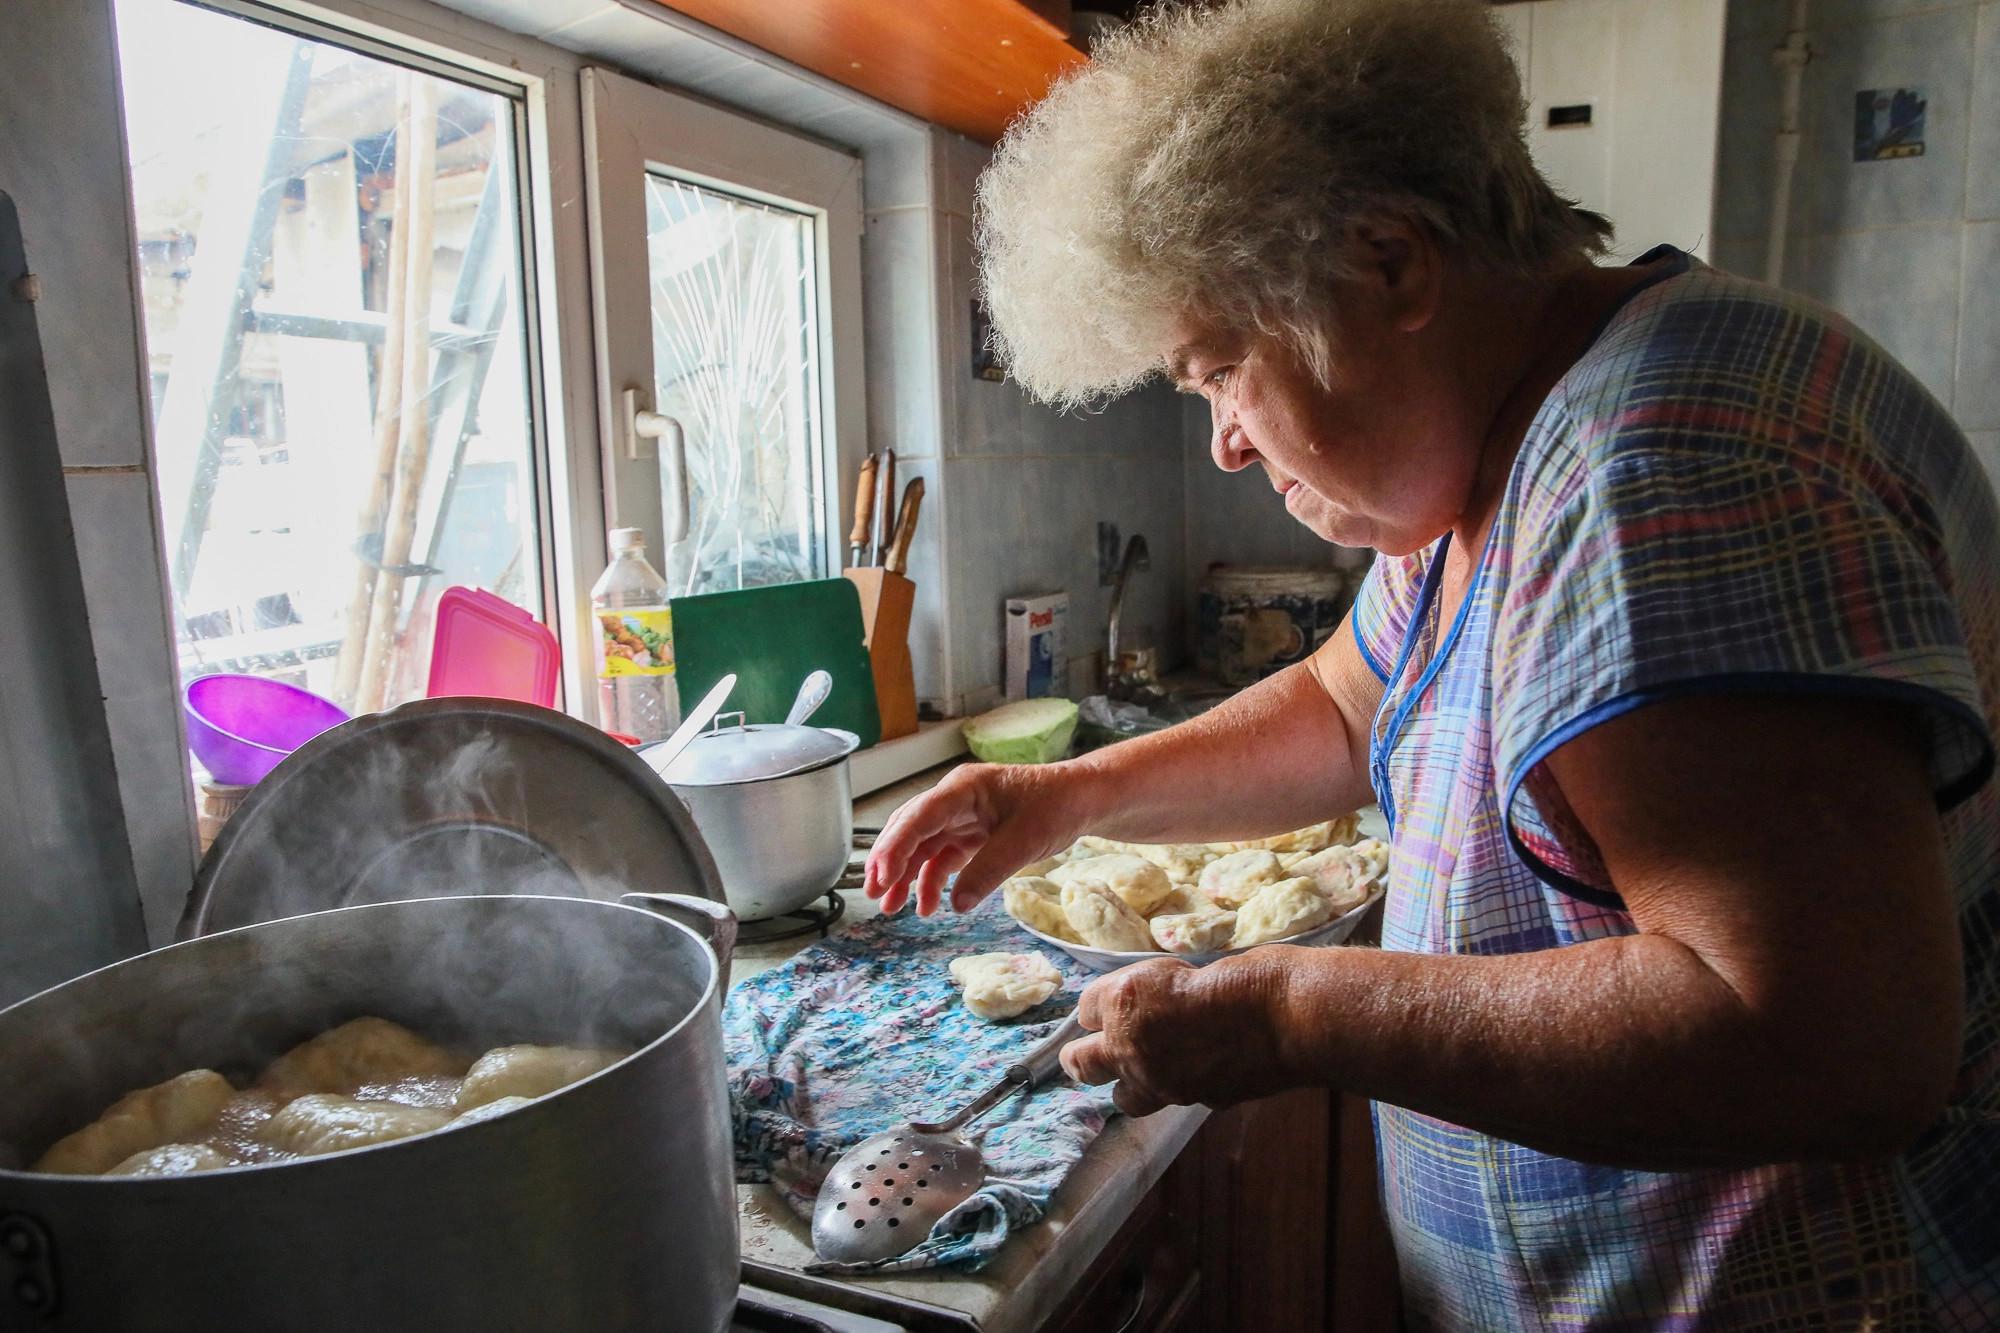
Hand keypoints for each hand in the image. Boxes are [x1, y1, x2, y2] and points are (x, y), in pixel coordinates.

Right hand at [863, 762, 1092, 915]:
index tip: (881, 877)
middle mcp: (954, 799)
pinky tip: (927, 905)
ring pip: (922, 845)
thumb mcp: (1025, 840)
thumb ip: (988, 871)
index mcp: (963, 789)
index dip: (895, 847)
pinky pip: (942, 857)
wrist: (1084, 799)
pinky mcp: (972, 833)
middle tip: (874, 894)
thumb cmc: (1057, 807)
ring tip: (892, 908)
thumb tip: (956, 904)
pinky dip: (932, 880)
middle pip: (910, 829)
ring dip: (906, 875)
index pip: (917, 817)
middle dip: (889, 862)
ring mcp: (961, 816)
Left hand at [1060, 952, 1296, 1114]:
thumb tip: (1140, 1010)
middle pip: (1080, 1062)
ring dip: (1129, 1081)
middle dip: (1085, 1054)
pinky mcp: (1196, 1101)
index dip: (1103, 1005)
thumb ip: (1152, 994)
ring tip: (1145, 1067)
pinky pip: (1171, 1098)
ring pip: (1123, 1096)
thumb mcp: (1185, 969)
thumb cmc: (1245, 976)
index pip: (1086, 1009)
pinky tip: (1199, 1066)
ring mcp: (1162, 1082)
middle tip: (1096, 1047)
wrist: (1290, 1016)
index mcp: (1124, 1001)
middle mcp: (1132, 1047)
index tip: (1114, 1002)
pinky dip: (1178, 1084)